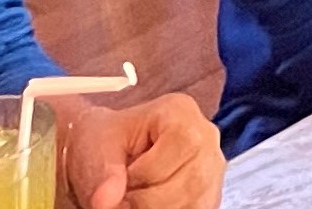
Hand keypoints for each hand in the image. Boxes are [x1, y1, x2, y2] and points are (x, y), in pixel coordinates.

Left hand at [56, 95, 223, 208]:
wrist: (110, 153)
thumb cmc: (107, 142)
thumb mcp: (98, 148)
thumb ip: (104, 172)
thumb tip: (105, 203)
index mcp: (180, 112)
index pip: (183, 141)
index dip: (150, 169)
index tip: (125, 175)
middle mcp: (206, 136)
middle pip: (192, 179)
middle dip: (149, 199)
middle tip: (123, 197)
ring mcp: (212, 167)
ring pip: (195, 202)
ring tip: (133, 201)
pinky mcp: (210, 194)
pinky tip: (149, 205)